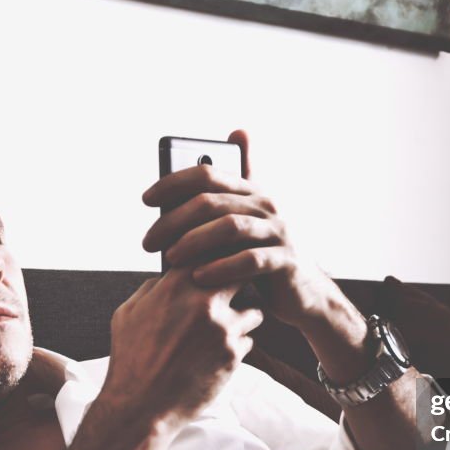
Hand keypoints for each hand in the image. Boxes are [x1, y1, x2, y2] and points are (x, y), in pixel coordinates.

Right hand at [99, 268, 262, 432]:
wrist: (140, 406)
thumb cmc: (130, 360)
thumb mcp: (127, 314)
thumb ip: (151, 289)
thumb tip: (167, 277)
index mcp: (175, 286)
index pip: (211, 252)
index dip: (219, 258)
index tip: (221, 266)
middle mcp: (203, 301)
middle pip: (241, 274)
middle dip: (242, 283)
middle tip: (239, 293)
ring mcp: (222, 328)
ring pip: (254, 310)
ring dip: (245, 318)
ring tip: (229, 329)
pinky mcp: (233, 354)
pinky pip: (249, 341)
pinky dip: (239, 346)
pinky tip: (221, 355)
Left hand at [141, 130, 338, 329]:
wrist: (304, 293)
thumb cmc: (263, 259)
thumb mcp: (243, 225)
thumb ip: (223, 197)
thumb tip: (209, 155)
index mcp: (252, 192)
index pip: (207, 174)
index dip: (173, 183)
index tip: (146, 200)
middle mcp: (267, 206)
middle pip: (212, 201)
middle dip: (174, 220)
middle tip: (148, 241)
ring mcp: (279, 232)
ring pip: (230, 227)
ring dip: (194, 241)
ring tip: (169, 258)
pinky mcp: (286, 260)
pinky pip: (250, 260)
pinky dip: (222, 267)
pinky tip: (199, 277)